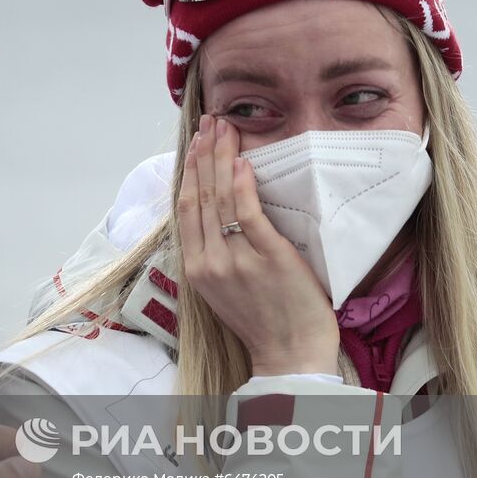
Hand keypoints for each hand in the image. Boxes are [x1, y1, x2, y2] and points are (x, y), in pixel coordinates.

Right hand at [176, 115, 338, 376]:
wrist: (290, 355)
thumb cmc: (264, 323)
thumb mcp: (224, 290)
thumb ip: (218, 254)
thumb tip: (220, 214)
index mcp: (196, 269)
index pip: (186, 209)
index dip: (190, 172)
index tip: (197, 143)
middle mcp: (208, 262)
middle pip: (199, 195)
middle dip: (203, 154)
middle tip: (210, 122)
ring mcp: (236, 259)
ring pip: (220, 197)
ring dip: (221, 158)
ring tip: (224, 129)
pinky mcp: (267, 257)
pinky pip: (248, 213)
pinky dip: (243, 184)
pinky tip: (243, 161)